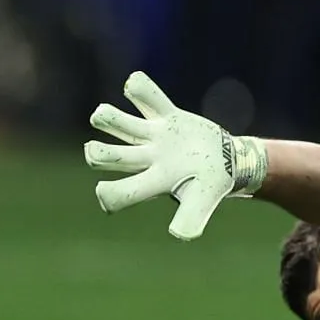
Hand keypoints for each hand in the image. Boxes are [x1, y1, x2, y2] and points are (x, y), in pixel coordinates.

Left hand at [83, 71, 267, 240]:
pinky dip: (140, 88)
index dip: (109, 194)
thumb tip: (180, 235)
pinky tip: (133, 84)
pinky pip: (150, 98)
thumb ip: (191, 217)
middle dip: (99, 154)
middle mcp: (148, 159)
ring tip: (101, 115)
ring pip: (122, 125)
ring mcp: (155, 136)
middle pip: (112, 157)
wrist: (228, 163)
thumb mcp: (203, 201)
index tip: (103, 190)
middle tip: (92, 150)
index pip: (122, 192)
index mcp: (154, 182)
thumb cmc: (211, 185)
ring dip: (108, 118)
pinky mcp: (168, 117)